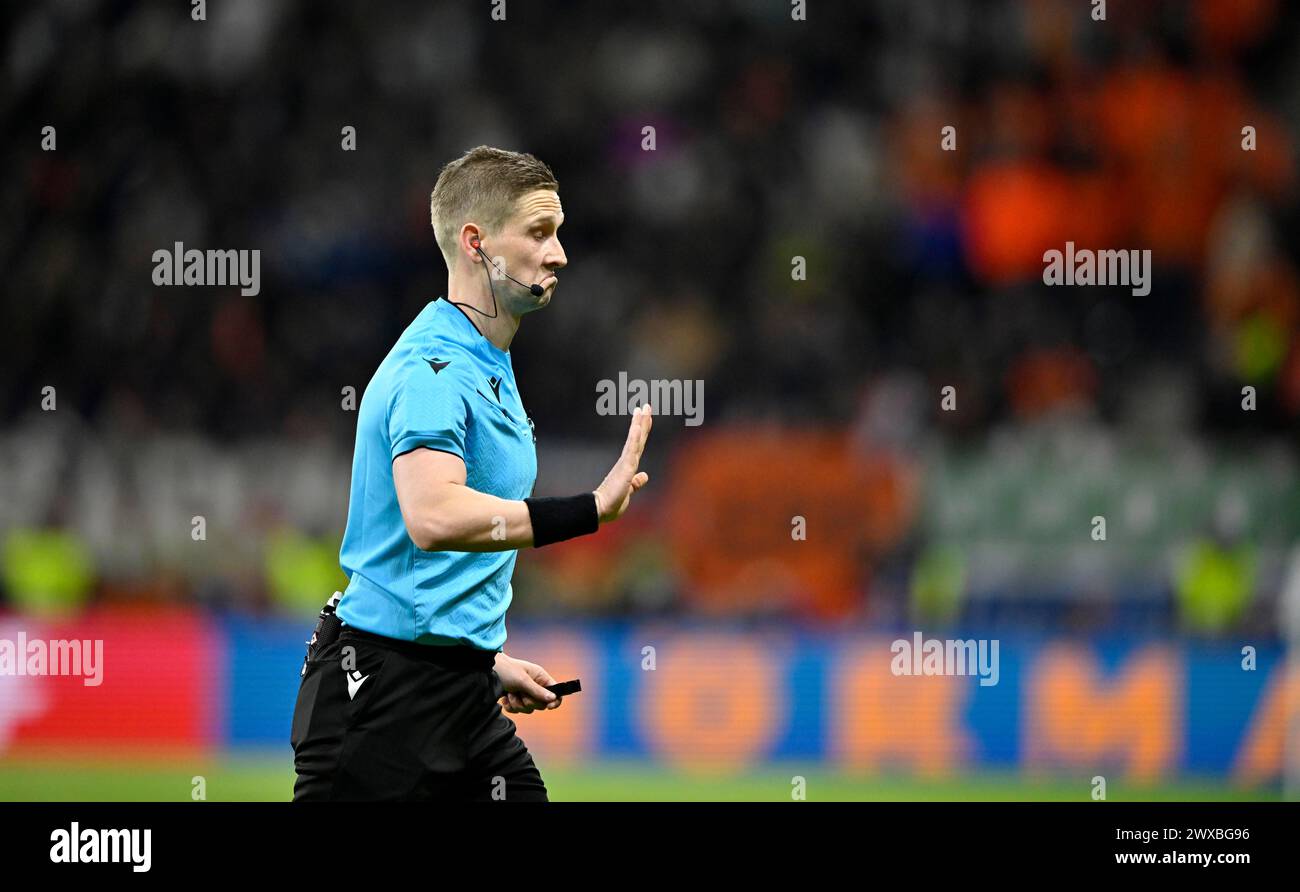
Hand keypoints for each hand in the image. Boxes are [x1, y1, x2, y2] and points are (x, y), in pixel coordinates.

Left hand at [494, 653, 561, 713]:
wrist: (486, 670)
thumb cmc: (506, 670)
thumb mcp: (522, 680)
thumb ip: (537, 691)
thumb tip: (553, 698)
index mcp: (540, 677)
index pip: (555, 691)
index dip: (554, 700)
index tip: (549, 707)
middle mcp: (534, 686)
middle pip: (541, 704)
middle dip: (529, 701)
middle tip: (520, 692)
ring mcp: (524, 694)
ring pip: (528, 709)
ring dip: (517, 703)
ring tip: (510, 693)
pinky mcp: (514, 699)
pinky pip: (517, 710)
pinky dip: (510, 706)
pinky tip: (505, 698)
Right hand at [593, 404, 652, 523]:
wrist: (600, 509)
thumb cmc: (612, 504)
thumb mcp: (628, 491)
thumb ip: (636, 483)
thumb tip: (645, 475)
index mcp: (628, 467)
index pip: (637, 445)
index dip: (642, 431)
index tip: (645, 418)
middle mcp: (627, 461)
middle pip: (637, 438)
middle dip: (642, 421)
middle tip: (646, 405)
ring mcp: (626, 463)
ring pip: (635, 439)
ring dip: (639, 423)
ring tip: (643, 408)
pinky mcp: (625, 467)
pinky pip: (631, 448)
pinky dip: (635, 436)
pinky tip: (638, 425)